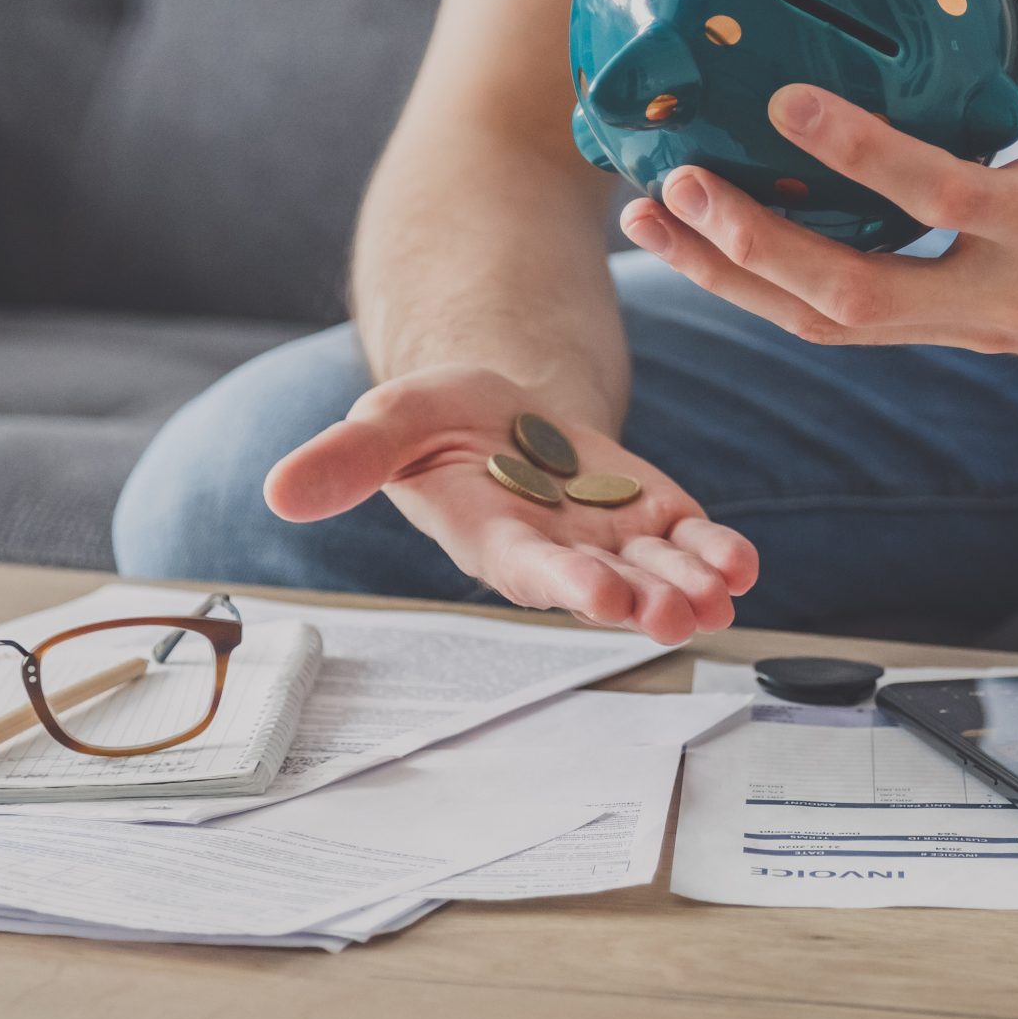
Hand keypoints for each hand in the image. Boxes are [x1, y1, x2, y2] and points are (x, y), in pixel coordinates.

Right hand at [263, 365, 758, 643]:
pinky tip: (741, 561)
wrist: (495, 405)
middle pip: (606, 585)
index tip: (600, 595)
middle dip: (643, 598)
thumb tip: (276, 491)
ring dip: (692, 585)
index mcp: (492, 538)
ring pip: (658, 572)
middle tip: (677, 612)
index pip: (529, 569)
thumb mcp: (386, 422)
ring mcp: (612, 540)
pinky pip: (690, 542)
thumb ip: (344, 461)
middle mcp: (558, 553)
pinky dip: (717, 552)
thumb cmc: (433, 424)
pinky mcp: (653, 515)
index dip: (565, 583)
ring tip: (725, 590)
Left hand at [618, 0, 1017, 375]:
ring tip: (650, 222)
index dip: (858, 153)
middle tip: (672, 186)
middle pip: (852, 299)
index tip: (783, 99)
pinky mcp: (955, 343)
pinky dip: (773, 287)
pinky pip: (848, 324)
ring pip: (830, 328)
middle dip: (750, 249)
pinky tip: (712, 241)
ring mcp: (973, 332)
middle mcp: (1003, 294)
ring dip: (731, 280)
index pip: (939, 192)